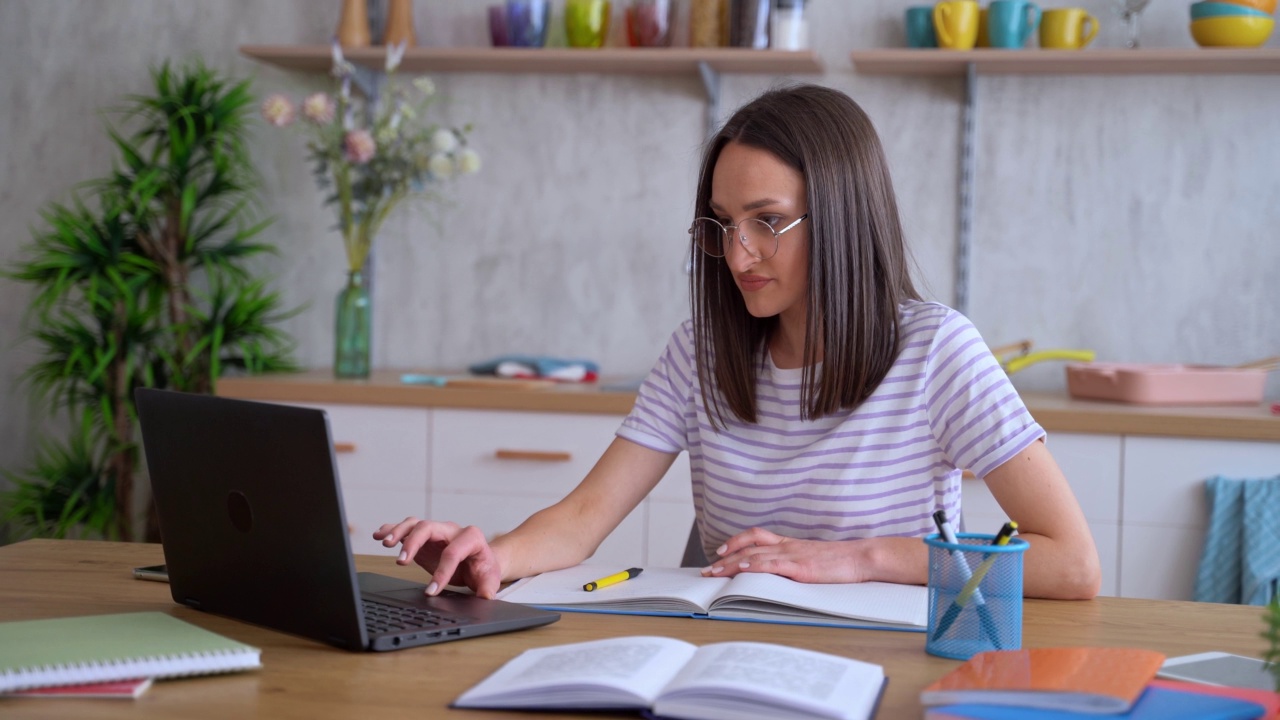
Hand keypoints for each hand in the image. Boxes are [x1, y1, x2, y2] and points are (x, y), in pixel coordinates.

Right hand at [372, 518, 504, 598]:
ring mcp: (436, 531)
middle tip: (401, 562)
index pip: (453, 552)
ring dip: (398, 532)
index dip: (441, 572)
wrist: (480, 561)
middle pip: (429, 528)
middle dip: (414, 543)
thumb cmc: (484, 569)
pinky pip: (406, 529)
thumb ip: (488, 588)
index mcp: (471, 538)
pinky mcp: (424, 537)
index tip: (431, 591)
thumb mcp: (490, 580)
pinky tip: (379, 536)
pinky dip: (392, 530)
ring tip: (385, 543)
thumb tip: (485, 597)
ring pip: (415, 524)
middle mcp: (451, 530)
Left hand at [698, 527, 867, 583]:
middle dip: (725, 558)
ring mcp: (793, 555)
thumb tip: (780, 573)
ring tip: (715, 572)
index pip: (755, 537)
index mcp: (789, 544)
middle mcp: (787, 546)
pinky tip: (744, 569)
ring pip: (755, 555)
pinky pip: (774, 564)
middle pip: (748, 547)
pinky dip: (756, 566)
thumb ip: (794, 563)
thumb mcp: (812, 559)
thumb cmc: (841, 562)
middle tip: (707, 570)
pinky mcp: (801, 567)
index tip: (719, 553)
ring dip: (732, 564)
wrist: (861, 558)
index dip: (735, 543)